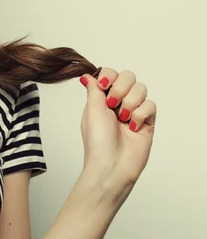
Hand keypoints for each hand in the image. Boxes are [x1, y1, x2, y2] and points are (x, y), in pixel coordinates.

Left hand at [79, 68, 156, 198]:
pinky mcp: (147, 121)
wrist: (112, 164)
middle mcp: (118, 102)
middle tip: (113, 104)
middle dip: (121, 88)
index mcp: (101, 98)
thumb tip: (87, 75)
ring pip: (141, 89)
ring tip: (123, 119)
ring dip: (130, 103)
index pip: (111, 74)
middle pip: (128, 77)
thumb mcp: (91, 110)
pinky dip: (140, 115)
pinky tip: (132, 128)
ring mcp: (133, 111)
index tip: (105, 85)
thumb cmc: (98, 140)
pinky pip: (151, 105)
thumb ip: (94, 89)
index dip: (110, 76)